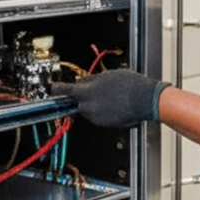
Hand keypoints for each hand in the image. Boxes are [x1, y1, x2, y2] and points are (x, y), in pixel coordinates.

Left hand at [51, 69, 169, 128]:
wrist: (146, 100)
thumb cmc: (130, 85)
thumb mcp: (106, 75)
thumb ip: (90, 79)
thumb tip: (81, 81)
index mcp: (86, 94)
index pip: (64, 91)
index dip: (57, 89)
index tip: (53, 88)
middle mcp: (89, 108)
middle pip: (77, 102)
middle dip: (82, 96)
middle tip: (93, 88)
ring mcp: (97, 118)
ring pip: (88, 109)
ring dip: (94, 103)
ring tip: (110, 94)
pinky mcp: (107, 124)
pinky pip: (99, 116)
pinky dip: (103, 110)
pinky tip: (115, 102)